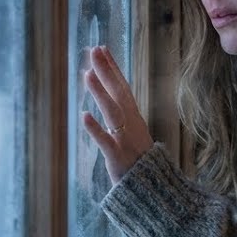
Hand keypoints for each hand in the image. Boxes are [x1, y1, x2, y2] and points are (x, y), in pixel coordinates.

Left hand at [82, 45, 153, 183]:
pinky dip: (95, 128)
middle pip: (118, 92)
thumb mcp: (133, 132)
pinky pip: (105, 140)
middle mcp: (131, 123)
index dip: (112, 67)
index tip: (101, 48)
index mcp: (133, 117)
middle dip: (106, 71)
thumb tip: (111, 95)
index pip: (122, 86)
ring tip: (87, 74)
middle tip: (94, 50)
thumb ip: (122, 114)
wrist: (154, 188)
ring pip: (112, 112)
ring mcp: (125, 138)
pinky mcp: (118, 156)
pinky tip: (83, 116)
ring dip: (100, 92)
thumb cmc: (139, 159)